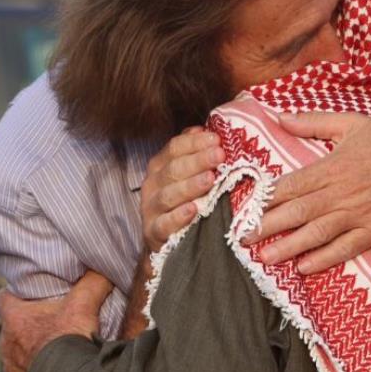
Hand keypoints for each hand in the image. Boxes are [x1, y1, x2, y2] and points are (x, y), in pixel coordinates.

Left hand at [0, 271, 113, 371]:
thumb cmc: (71, 340)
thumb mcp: (85, 303)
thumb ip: (92, 281)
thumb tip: (101, 267)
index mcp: (15, 318)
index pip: (4, 297)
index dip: (17, 291)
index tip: (30, 290)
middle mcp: (7, 343)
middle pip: (13, 324)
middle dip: (29, 320)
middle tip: (51, 315)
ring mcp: (12, 365)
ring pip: (18, 348)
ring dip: (31, 344)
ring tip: (53, 341)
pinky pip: (24, 369)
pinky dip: (36, 364)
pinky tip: (53, 361)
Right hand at [141, 126, 224, 250]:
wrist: (166, 241)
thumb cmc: (182, 201)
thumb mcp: (187, 175)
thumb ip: (194, 152)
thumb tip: (207, 130)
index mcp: (160, 166)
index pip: (174, 147)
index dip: (195, 142)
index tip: (217, 139)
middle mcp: (152, 184)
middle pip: (174, 168)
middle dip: (198, 160)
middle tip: (220, 155)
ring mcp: (151, 208)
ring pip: (168, 195)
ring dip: (190, 186)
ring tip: (210, 179)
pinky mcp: (153, 232)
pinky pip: (164, 224)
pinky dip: (178, 217)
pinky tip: (194, 210)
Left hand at [246, 112, 370, 273]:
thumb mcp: (351, 122)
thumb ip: (313, 122)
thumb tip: (279, 117)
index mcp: (331, 168)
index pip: (290, 186)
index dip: (265, 199)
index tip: (243, 209)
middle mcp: (339, 193)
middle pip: (296, 212)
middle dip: (266, 226)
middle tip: (241, 238)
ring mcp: (356, 215)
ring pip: (315, 234)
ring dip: (288, 247)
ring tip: (264, 258)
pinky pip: (344, 249)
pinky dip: (323, 259)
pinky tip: (303, 267)